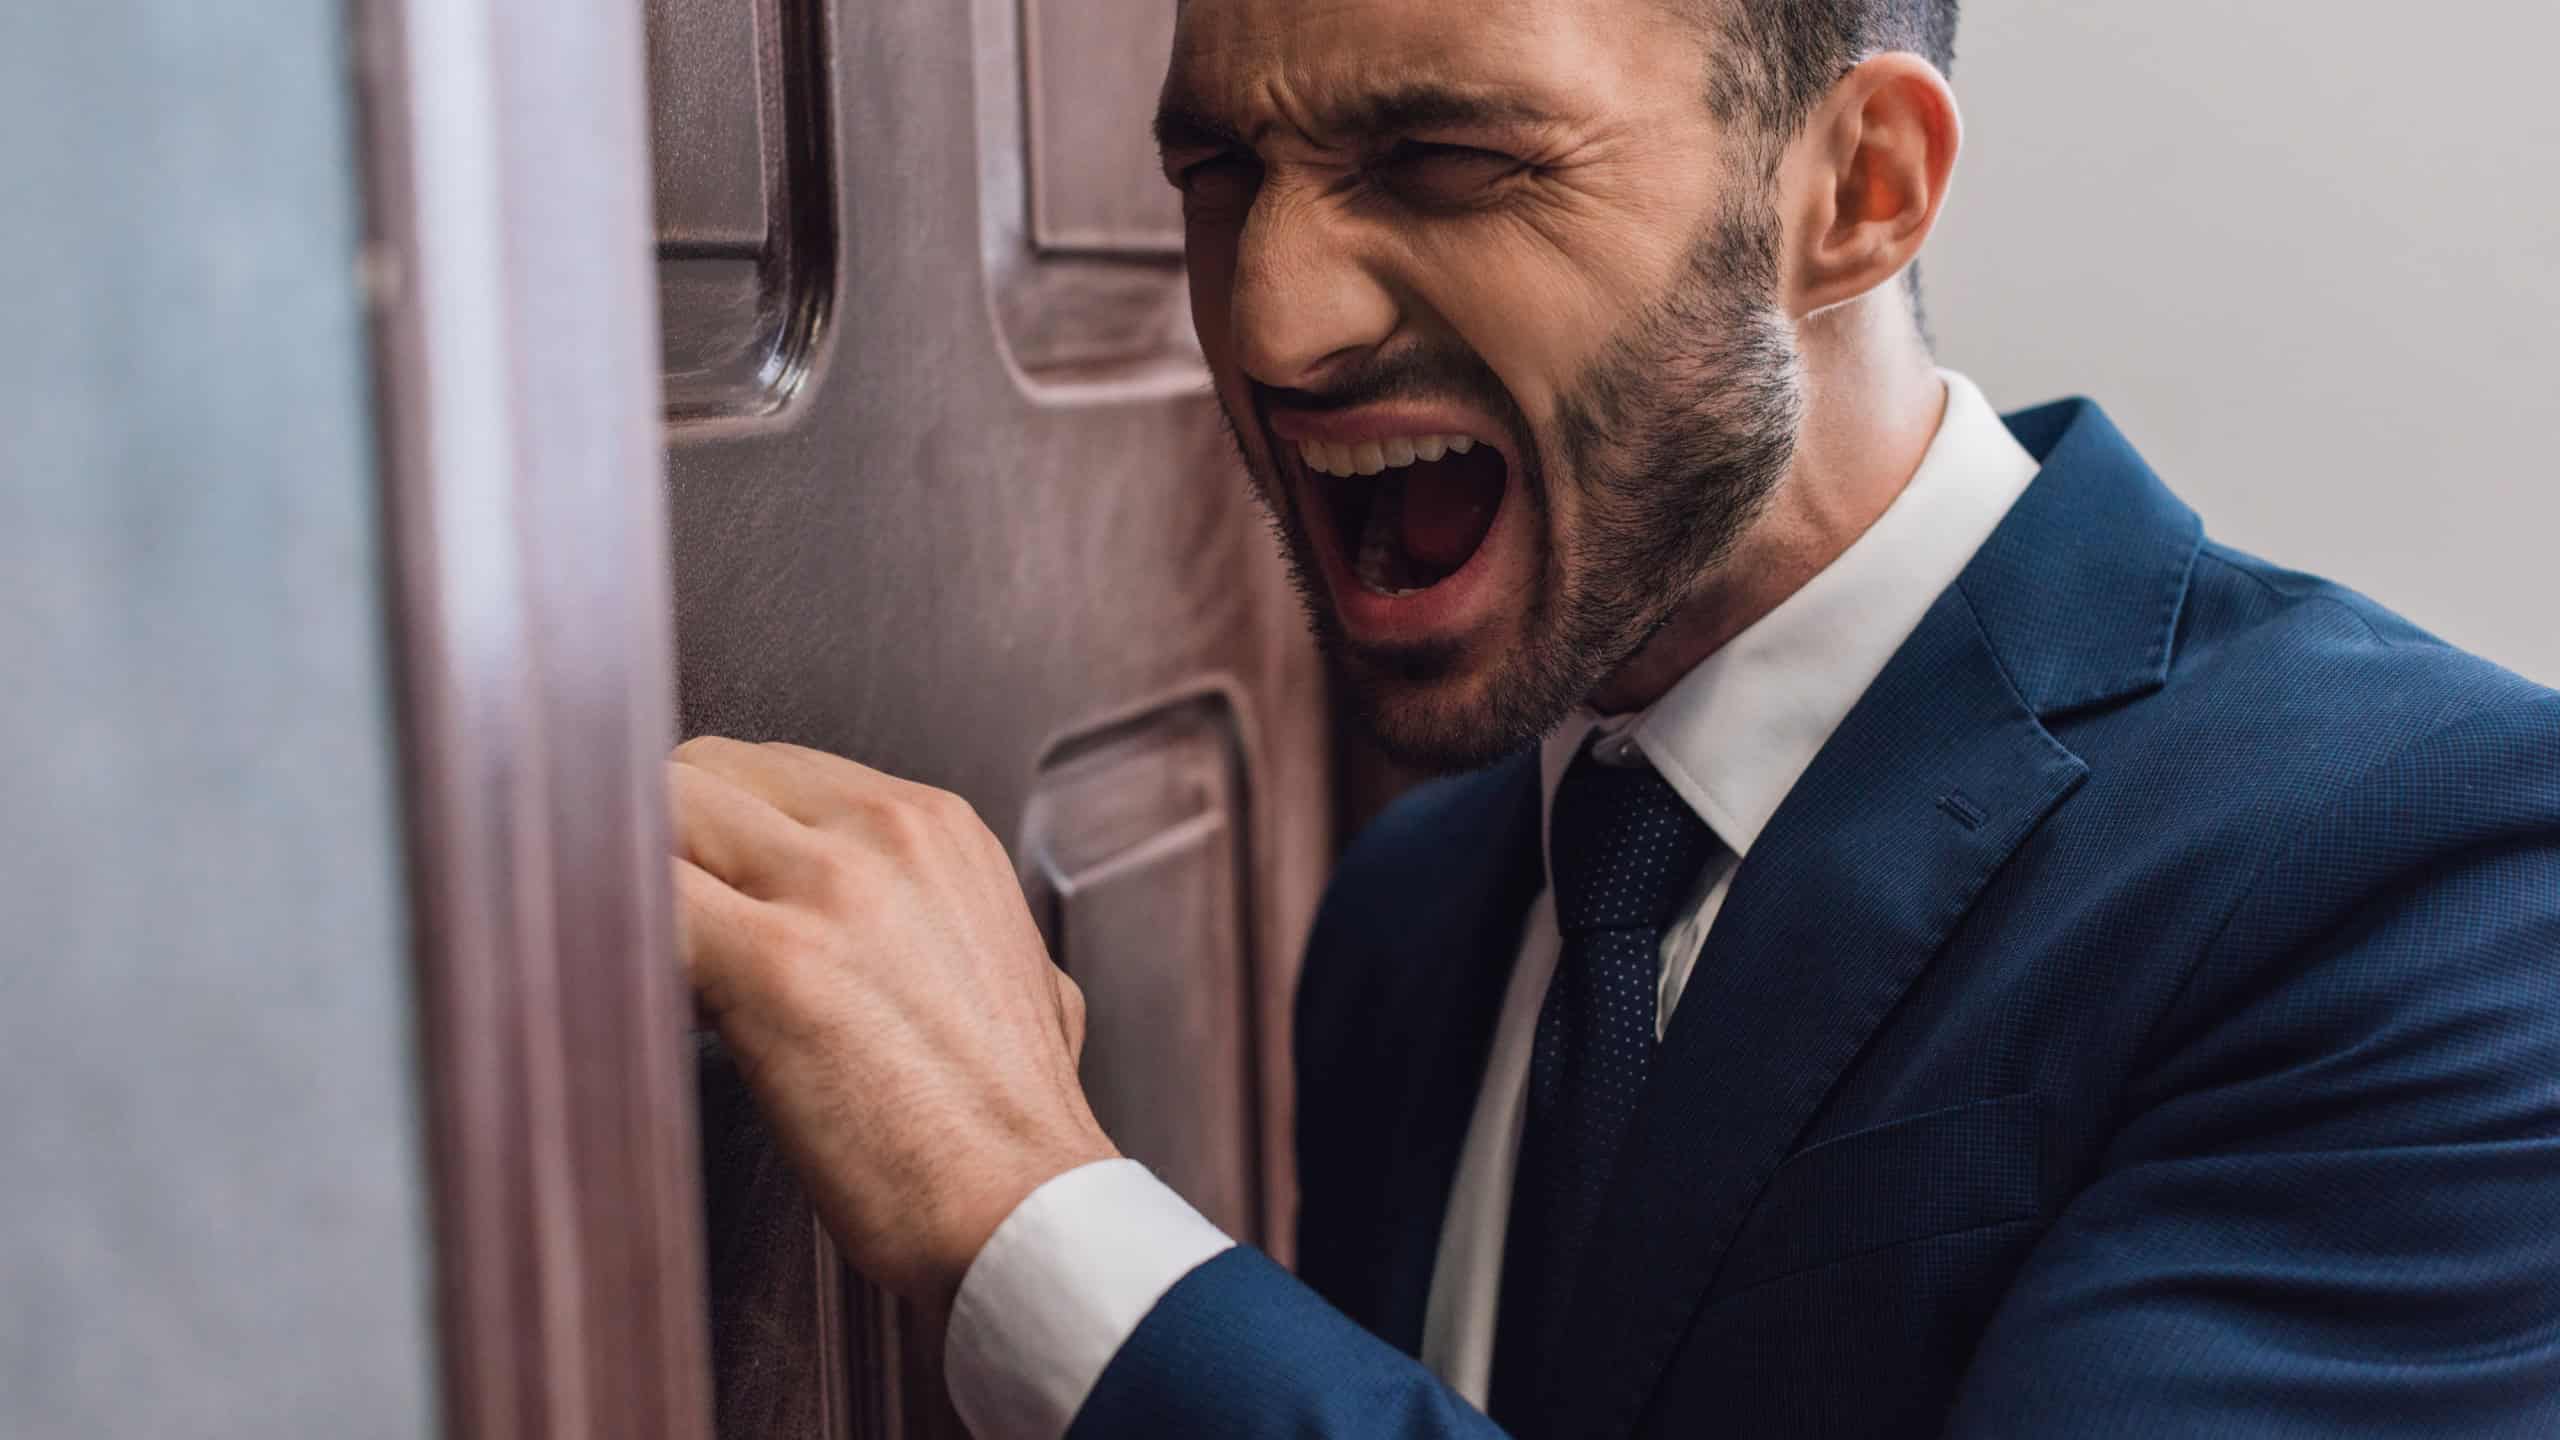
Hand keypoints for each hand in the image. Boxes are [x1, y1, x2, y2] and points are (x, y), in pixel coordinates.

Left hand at [668, 736, 1117, 1312]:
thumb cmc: (1010, 1121)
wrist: (1029, 1207)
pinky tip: (625, 996)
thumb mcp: (1011, 972)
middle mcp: (884, 832)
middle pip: (704, 775)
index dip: (714, 835)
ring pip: (658, 814)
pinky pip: (639, 899)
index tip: (698, 894)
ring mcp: (828, 886)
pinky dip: (609, 938)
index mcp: (936, 828)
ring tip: (638, 968)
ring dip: (625, 888)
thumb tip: (869, 942)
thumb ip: (935, 923)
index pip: (770, 772)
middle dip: (663, 849)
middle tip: (656, 935)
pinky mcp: (771, 959)